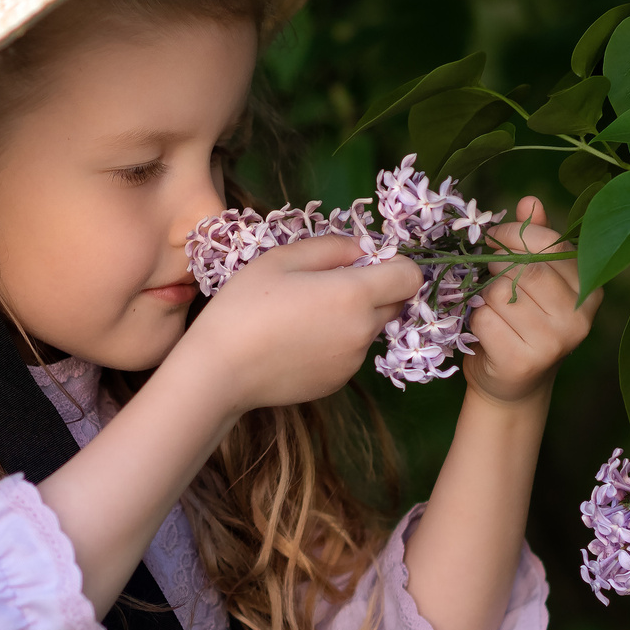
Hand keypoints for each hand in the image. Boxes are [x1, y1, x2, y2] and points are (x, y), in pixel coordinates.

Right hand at [168, 235, 422, 415]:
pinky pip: (351, 353)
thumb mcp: (282, 259)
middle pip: (395, 304)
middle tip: (330, 286)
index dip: (395, 264)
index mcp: (354, 294)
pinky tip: (299, 341)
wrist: (220, 370)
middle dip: (376, 289)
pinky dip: (337, 343)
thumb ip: (331, 247)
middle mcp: (363, 330)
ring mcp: (353, 361)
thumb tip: (363, 249)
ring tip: (305, 316)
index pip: (410, 277)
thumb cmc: (245, 306)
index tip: (367, 262)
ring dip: (353, 317)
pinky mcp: (338, 382)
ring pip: (370, 329)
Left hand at [463, 195, 598, 405]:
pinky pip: (486, 319)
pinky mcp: (525, 361)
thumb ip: (535, 242)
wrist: (512, 384)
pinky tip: (485, 331)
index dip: (515, 234)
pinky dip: (475, 319)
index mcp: (588, 287)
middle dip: (496, 263)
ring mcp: (555, 342)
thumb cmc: (521, 322)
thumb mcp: (534, 280)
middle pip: (526, 269)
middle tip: (485, 270)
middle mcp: (579, 315)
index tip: (493, 237)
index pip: (551, 244)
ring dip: (483, 295)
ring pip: (501, 293)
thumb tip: (530, 201)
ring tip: (489, 306)